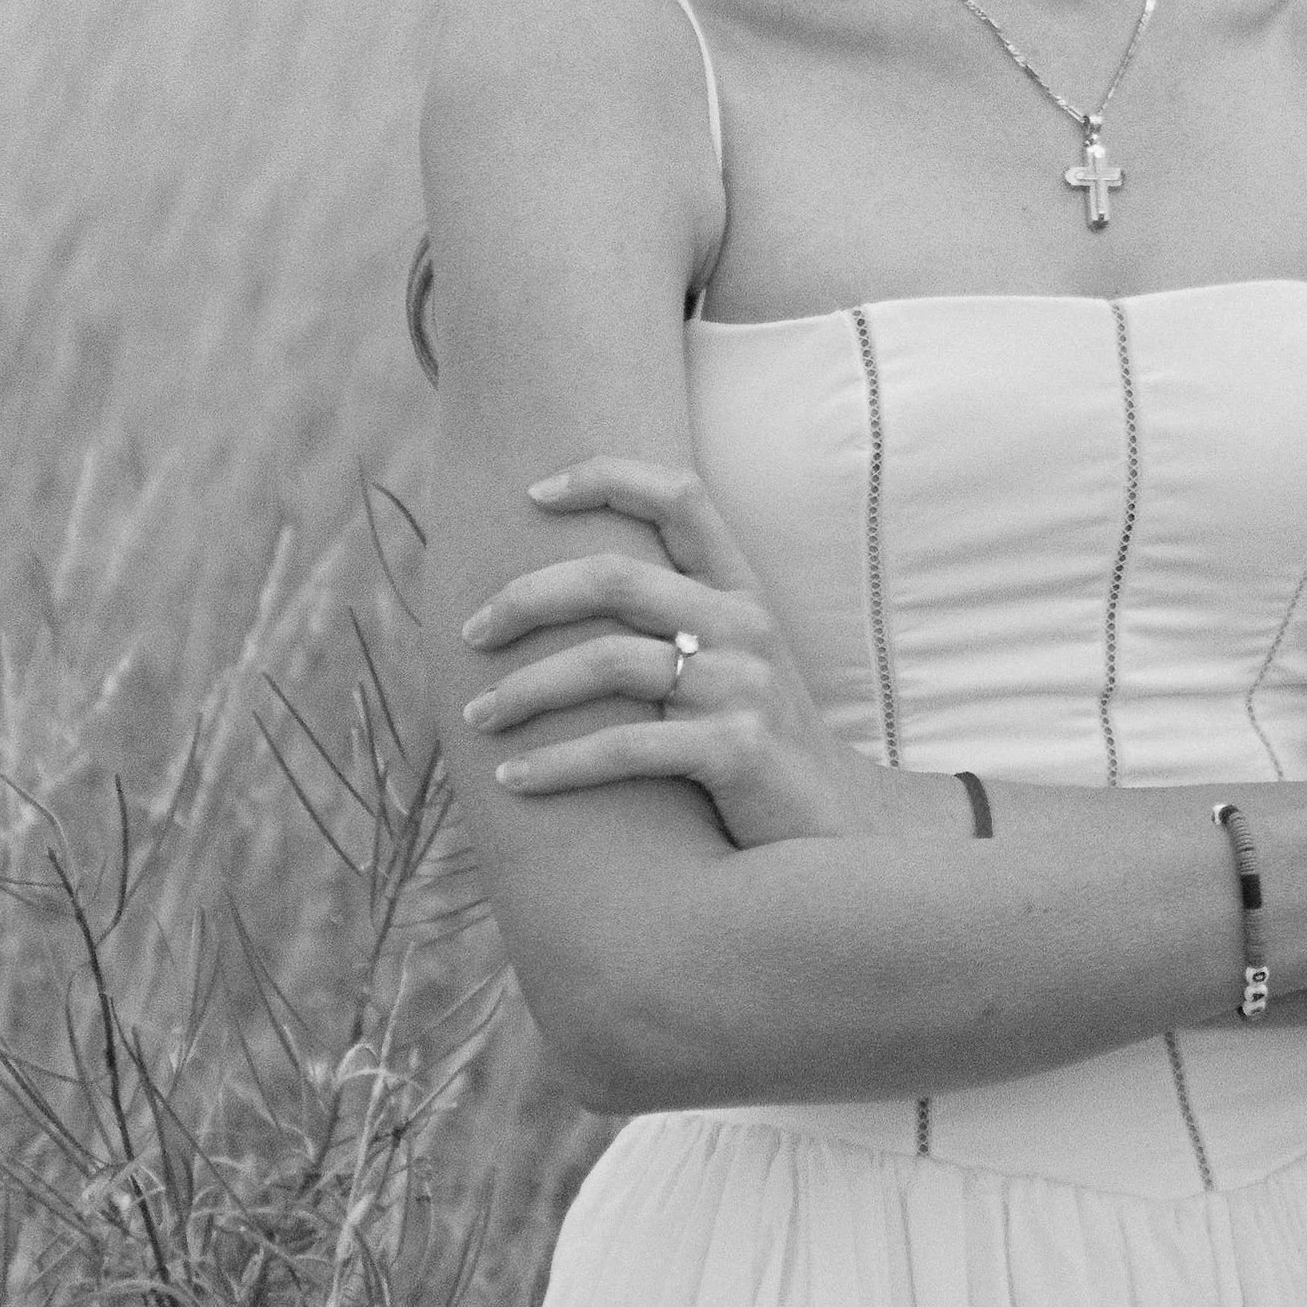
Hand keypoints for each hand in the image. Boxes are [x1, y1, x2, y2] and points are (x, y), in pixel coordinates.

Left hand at [459, 459, 895, 847]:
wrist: (837, 829)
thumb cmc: (757, 743)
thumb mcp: (732, 662)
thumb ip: (673, 620)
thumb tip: (557, 591)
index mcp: (741, 589)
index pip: (679, 493)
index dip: (604, 476)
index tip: (532, 494)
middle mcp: (746, 623)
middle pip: (615, 577)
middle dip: (526, 599)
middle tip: (469, 633)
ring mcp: (745, 686)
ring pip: (607, 662)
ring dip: (525, 690)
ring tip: (476, 716)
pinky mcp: (738, 751)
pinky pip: (625, 747)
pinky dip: (557, 764)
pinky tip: (513, 781)